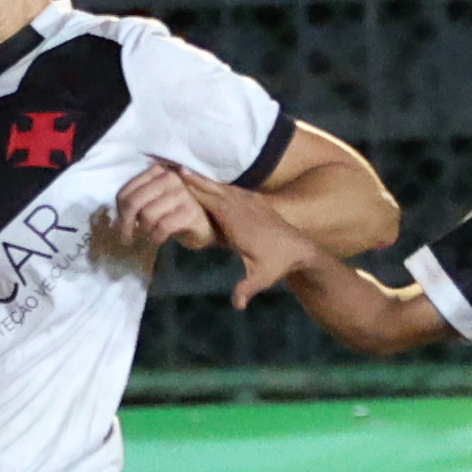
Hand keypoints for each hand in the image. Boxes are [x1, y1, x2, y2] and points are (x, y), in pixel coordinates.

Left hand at [114, 162, 215, 251]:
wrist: (208, 225)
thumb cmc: (176, 213)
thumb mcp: (154, 202)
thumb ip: (137, 202)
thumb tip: (116, 220)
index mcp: (157, 171)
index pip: (126, 191)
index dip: (119, 213)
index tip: (121, 227)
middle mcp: (171, 177)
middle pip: (134, 202)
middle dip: (126, 224)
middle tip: (127, 238)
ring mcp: (183, 193)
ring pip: (148, 215)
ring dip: (146, 231)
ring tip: (151, 234)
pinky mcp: (191, 211)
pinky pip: (162, 227)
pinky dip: (157, 237)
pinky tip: (160, 238)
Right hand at [176, 167, 324, 308]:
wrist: (299, 249)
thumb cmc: (277, 264)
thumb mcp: (261, 278)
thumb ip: (246, 288)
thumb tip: (237, 305)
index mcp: (238, 222)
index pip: (212, 202)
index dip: (195, 190)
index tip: (177, 179)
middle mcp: (242, 208)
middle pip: (213, 190)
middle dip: (193, 179)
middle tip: (171, 166)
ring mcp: (249, 202)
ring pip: (221, 187)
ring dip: (203, 179)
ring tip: (183, 170)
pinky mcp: (254, 202)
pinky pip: (231, 190)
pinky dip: (216, 184)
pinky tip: (206, 181)